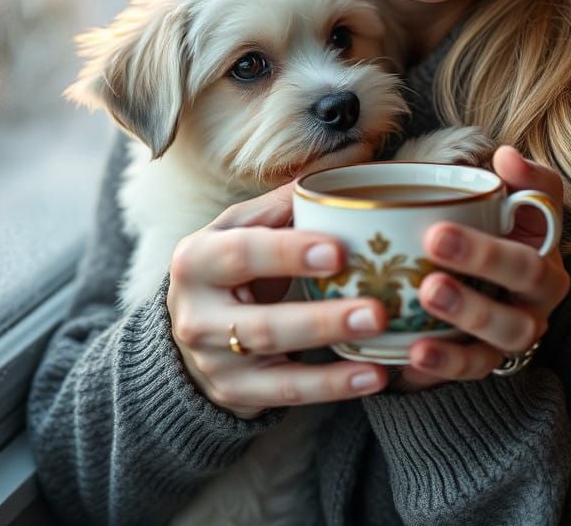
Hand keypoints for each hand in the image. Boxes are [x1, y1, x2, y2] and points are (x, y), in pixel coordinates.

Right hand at [166, 183, 389, 418]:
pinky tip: (372, 375)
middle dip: (322, 320)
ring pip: (276, 361)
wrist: (191, 324)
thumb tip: (339, 176)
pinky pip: (287, 394)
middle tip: (377, 310)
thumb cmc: (230, 262)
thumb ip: (283, 205)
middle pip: (262, 324)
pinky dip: (333, 386)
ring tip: (380, 339)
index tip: (339, 251)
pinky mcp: (235, 393)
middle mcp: (196, 316)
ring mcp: (214, 361)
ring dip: (333, 355)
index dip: (288, 253)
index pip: (242, 254)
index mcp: (197, 260)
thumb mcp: (241, 227)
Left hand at [388, 145, 570, 392]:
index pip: (548, 210)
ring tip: (426, 293)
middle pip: (529, 274)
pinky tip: (413, 351)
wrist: (474, 296)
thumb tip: (506, 156)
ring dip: (468, 311)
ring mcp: (518, 330)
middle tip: (435, 239)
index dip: (530, 186)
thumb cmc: (487, 238)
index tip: (495, 167)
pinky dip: (445, 363)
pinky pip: (473, 367)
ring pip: (508, 329)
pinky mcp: (488, 362)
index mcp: (545, 238)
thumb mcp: (501, 203)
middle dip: (484, 256)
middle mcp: (542, 290)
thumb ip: (514, 178)